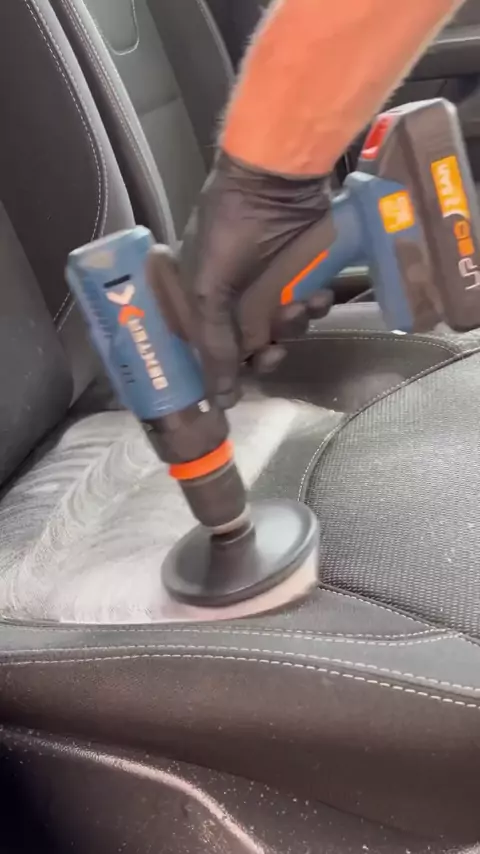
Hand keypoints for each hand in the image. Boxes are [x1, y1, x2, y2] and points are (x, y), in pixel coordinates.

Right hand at [180, 153, 332, 407]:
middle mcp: (235, 297)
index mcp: (201, 298)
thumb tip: (220, 398)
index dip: (223, 370)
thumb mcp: (209, 287)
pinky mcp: (303, 276)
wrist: (277, 180)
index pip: (209, 348)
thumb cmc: (230, 229)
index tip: (236, 388)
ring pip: (284, 330)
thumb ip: (213, 341)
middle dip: (264, 355)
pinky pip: (310, 308)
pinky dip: (316, 306)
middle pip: (250, 347)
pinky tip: (318, 293)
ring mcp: (271, 286)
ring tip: (298, 305)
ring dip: (292, 326)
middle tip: (273, 353)